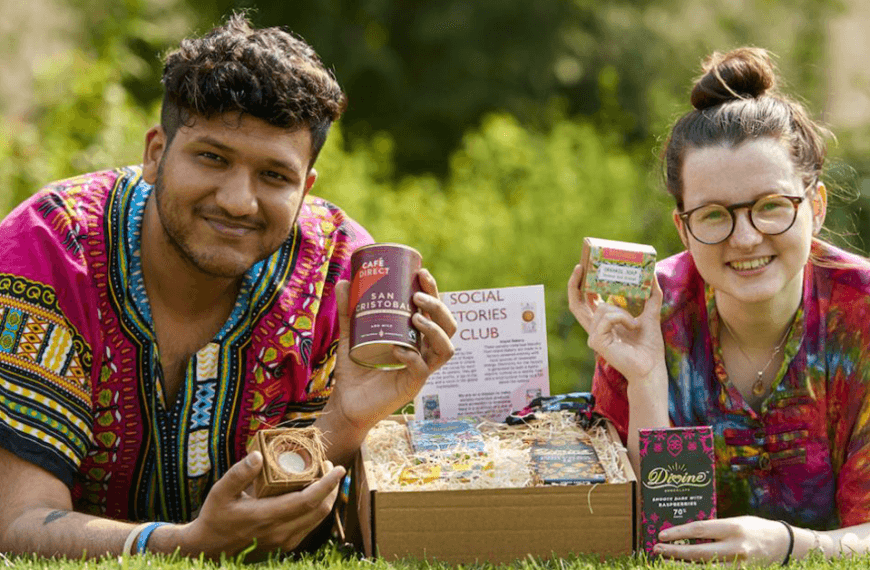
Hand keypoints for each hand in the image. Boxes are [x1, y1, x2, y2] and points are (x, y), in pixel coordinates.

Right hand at [180, 451, 344, 558]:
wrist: (209, 549)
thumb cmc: (215, 516)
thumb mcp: (220, 491)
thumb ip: (239, 474)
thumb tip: (258, 455)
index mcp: (266, 516)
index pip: (308, 500)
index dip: (327, 484)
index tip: (339, 468)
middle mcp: (280, 531)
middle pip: (320, 509)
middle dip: (331, 486)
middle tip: (328, 465)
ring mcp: (284, 541)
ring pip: (318, 518)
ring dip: (326, 497)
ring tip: (322, 475)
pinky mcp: (285, 545)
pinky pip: (309, 525)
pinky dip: (317, 507)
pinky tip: (311, 492)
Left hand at [330, 268, 456, 431]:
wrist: (346, 403)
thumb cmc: (355, 371)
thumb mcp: (351, 335)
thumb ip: (349, 311)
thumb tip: (344, 281)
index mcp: (416, 338)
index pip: (436, 313)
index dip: (434, 292)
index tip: (422, 273)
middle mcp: (424, 353)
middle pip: (448, 327)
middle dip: (438, 307)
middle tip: (417, 296)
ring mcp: (421, 371)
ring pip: (445, 349)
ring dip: (434, 330)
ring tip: (415, 317)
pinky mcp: (411, 387)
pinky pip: (422, 370)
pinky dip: (412, 357)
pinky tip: (399, 349)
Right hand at [567, 263, 665, 381]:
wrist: (651, 367)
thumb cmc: (649, 345)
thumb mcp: (651, 314)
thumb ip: (651, 295)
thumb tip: (652, 274)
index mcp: (603, 323)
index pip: (585, 301)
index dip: (581, 285)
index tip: (584, 268)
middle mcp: (594, 328)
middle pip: (576, 303)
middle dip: (575, 284)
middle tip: (580, 266)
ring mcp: (593, 335)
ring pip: (602, 308)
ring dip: (622, 311)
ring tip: (635, 322)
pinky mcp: (596, 340)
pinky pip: (608, 317)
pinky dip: (623, 317)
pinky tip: (633, 326)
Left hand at [654, 516, 791, 564]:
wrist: (784, 545)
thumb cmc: (754, 528)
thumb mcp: (735, 521)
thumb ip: (714, 529)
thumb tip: (686, 532)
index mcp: (732, 528)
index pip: (699, 530)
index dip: (678, 533)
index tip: (662, 535)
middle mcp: (736, 547)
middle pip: (699, 553)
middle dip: (675, 552)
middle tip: (658, 549)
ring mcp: (740, 564)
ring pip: (705, 568)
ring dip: (683, 566)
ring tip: (666, 560)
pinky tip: (686, 568)